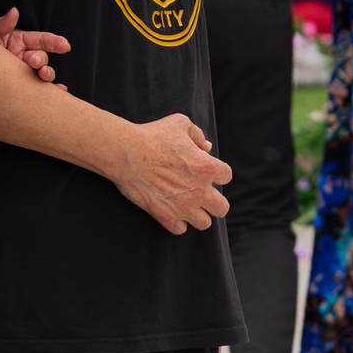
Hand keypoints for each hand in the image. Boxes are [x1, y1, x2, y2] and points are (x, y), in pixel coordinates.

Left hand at [0, 7, 69, 86]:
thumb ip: (0, 25)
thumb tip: (14, 12)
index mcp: (19, 42)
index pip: (41, 39)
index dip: (54, 42)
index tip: (65, 46)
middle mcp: (24, 56)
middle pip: (41, 58)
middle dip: (41, 59)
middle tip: (35, 62)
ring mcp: (23, 73)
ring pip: (42, 74)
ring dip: (47, 75)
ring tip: (44, 76)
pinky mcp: (20, 88)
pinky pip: (37, 90)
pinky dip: (50, 92)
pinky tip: (58, 93)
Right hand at [109, 113, 232, 232]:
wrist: (126, 153)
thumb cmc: (153, 135)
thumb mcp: (181, 123)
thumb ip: (198, 135)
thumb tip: (206, 147)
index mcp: (207, 167)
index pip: (226, 176)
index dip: (217, 173)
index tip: (206, 171)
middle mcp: (199, 190)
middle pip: (222, 208)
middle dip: (214, 200)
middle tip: (202, 194)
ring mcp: (183, 206)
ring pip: (204, 223)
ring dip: (198, 214)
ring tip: (188, 205)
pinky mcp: (165, 216)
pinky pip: (180, 229)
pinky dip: (178, 222)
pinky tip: (172, 210)